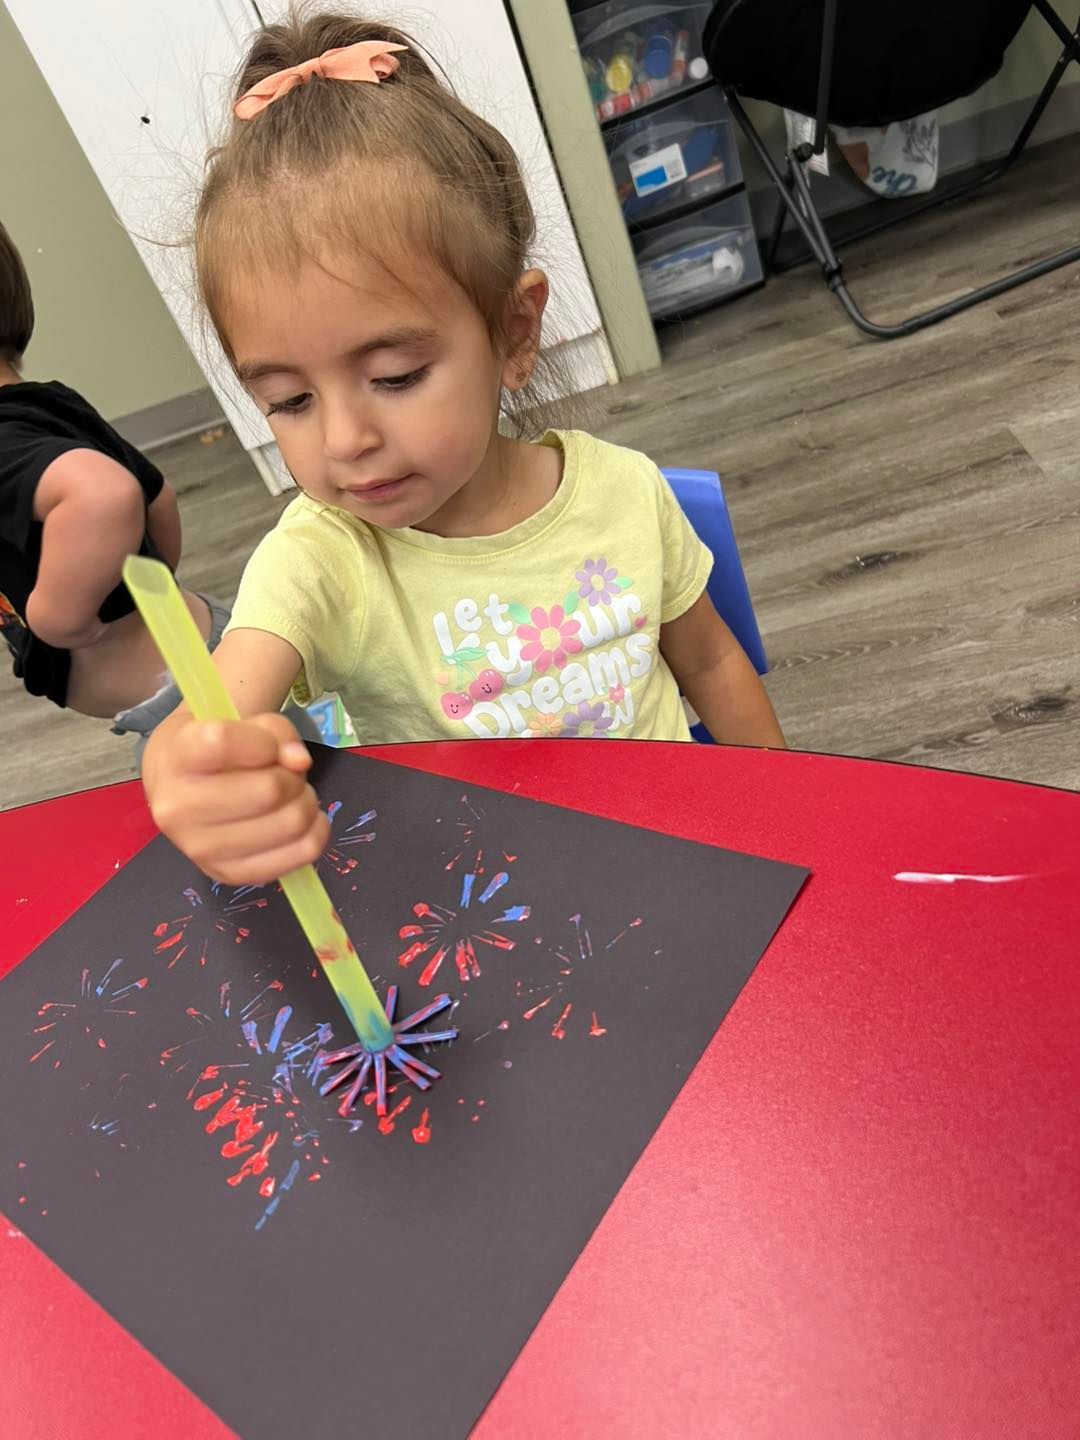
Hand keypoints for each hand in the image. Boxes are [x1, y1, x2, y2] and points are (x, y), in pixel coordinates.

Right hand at [143, 712, 329, 885]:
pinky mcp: (228, 874)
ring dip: (306, 804)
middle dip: (292, 777)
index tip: (268, 746)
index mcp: (176, 759)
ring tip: (292, 797)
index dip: (263, 741)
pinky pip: (299, 856)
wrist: (178, 785)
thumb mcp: (239, 723)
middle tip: (287, 775)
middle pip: (268, 791)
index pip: (223, 742)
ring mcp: (200, 849)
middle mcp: (178, 809)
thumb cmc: (216, 750)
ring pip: (289, 824)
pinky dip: (315, 833)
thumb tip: (300, 761)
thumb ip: (275, 731)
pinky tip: (302, 820)